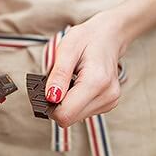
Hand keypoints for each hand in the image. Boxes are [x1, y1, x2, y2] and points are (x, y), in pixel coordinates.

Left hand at [45, 11, 125, 126]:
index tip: (45, 89)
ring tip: (70, 81)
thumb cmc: (86, 39)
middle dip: (57, 104)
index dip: (49, 105)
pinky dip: (75, 102)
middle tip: (56, 82)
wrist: (108, 36)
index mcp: (97, 82)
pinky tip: (78, 85)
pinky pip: (82, 112)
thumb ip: (58, 75)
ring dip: (66, 102)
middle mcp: (107, 96)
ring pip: (75, 117)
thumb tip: (50, 98)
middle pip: (69, 119)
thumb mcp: (66, 49)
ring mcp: (110, 102)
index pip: (65, 114)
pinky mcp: (108, 104)